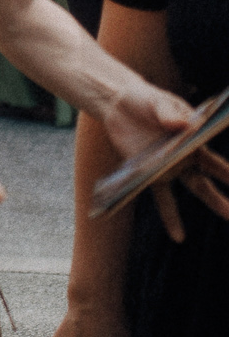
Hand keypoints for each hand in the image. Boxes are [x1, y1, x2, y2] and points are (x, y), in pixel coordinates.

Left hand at [86, 81, 228, 240]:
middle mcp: (186, 158)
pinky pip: (161, 197)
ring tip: (228, 216)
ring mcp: (169, 167)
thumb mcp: (158, 102)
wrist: (119, 103)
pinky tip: (178, 236)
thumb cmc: (146, 100)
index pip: (215, 161)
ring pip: (192, 188)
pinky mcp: (149, 173)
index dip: (227, 174)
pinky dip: (169, 216)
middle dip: (223, 196)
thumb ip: (169, 113)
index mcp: (194, 141)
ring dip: (209, 202)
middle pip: (208, 180)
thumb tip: (183, 125)